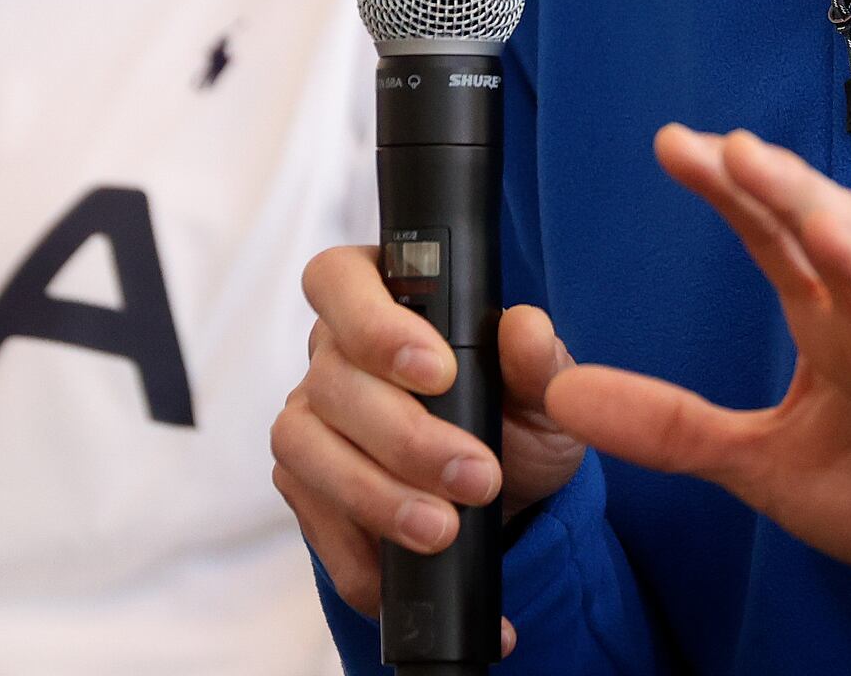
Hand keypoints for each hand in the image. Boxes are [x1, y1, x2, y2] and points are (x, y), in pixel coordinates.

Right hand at [270, 243, 586, 648]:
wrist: (505, 500)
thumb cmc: (515, 421)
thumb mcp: (545, 394)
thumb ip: (538, 361)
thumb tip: (526, 330)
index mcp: (383, 298)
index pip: (340, 280)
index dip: (376, 323)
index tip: (438, 371)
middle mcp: (332, 353)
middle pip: (333, 379)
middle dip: (405, 436)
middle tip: (475, 477)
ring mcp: (310, 420)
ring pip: (305, 447)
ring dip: (376, 494)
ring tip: (441, 529)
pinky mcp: (305, 487)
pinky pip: (311, 519)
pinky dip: (359, 554)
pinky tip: (407, 570)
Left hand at [541, 125, 850, 614]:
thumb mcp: (760, 460)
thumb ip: (670, 424)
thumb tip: (564, 392)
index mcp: (832, 320)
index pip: (775, 236)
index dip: (731, 190)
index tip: (672, 143)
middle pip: (841, 240)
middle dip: (793, 191)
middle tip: (739, 149)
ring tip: (827, 229)